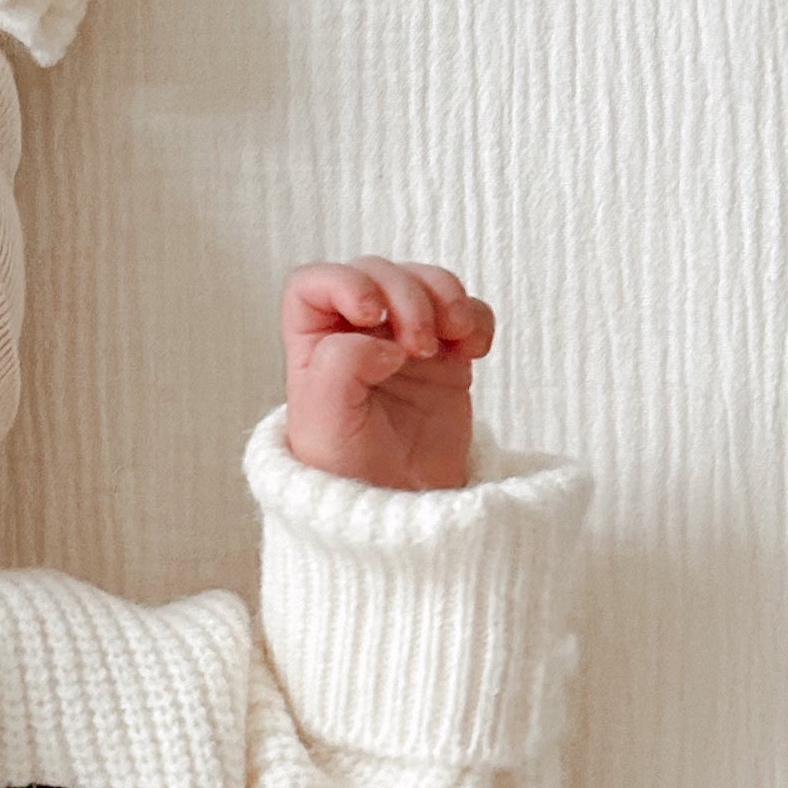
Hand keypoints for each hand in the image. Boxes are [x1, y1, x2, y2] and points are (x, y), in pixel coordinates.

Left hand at [281, 257, 491, 492]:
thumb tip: (382, 343)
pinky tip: (473, 351)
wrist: (396, 513)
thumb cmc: (346, 473)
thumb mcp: (322, 422)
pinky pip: (467, 314)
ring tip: (453, 340)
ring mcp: (403, 343)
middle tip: (418, 347)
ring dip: (445, 297)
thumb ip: (339, 365)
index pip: (313, 284)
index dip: (343, 283)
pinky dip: (475, 320)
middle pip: (378, 273)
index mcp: (312, 346)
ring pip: (425, 282)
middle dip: (405, 297)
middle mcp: (355, 336)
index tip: (369, 315)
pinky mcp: (446, 358)